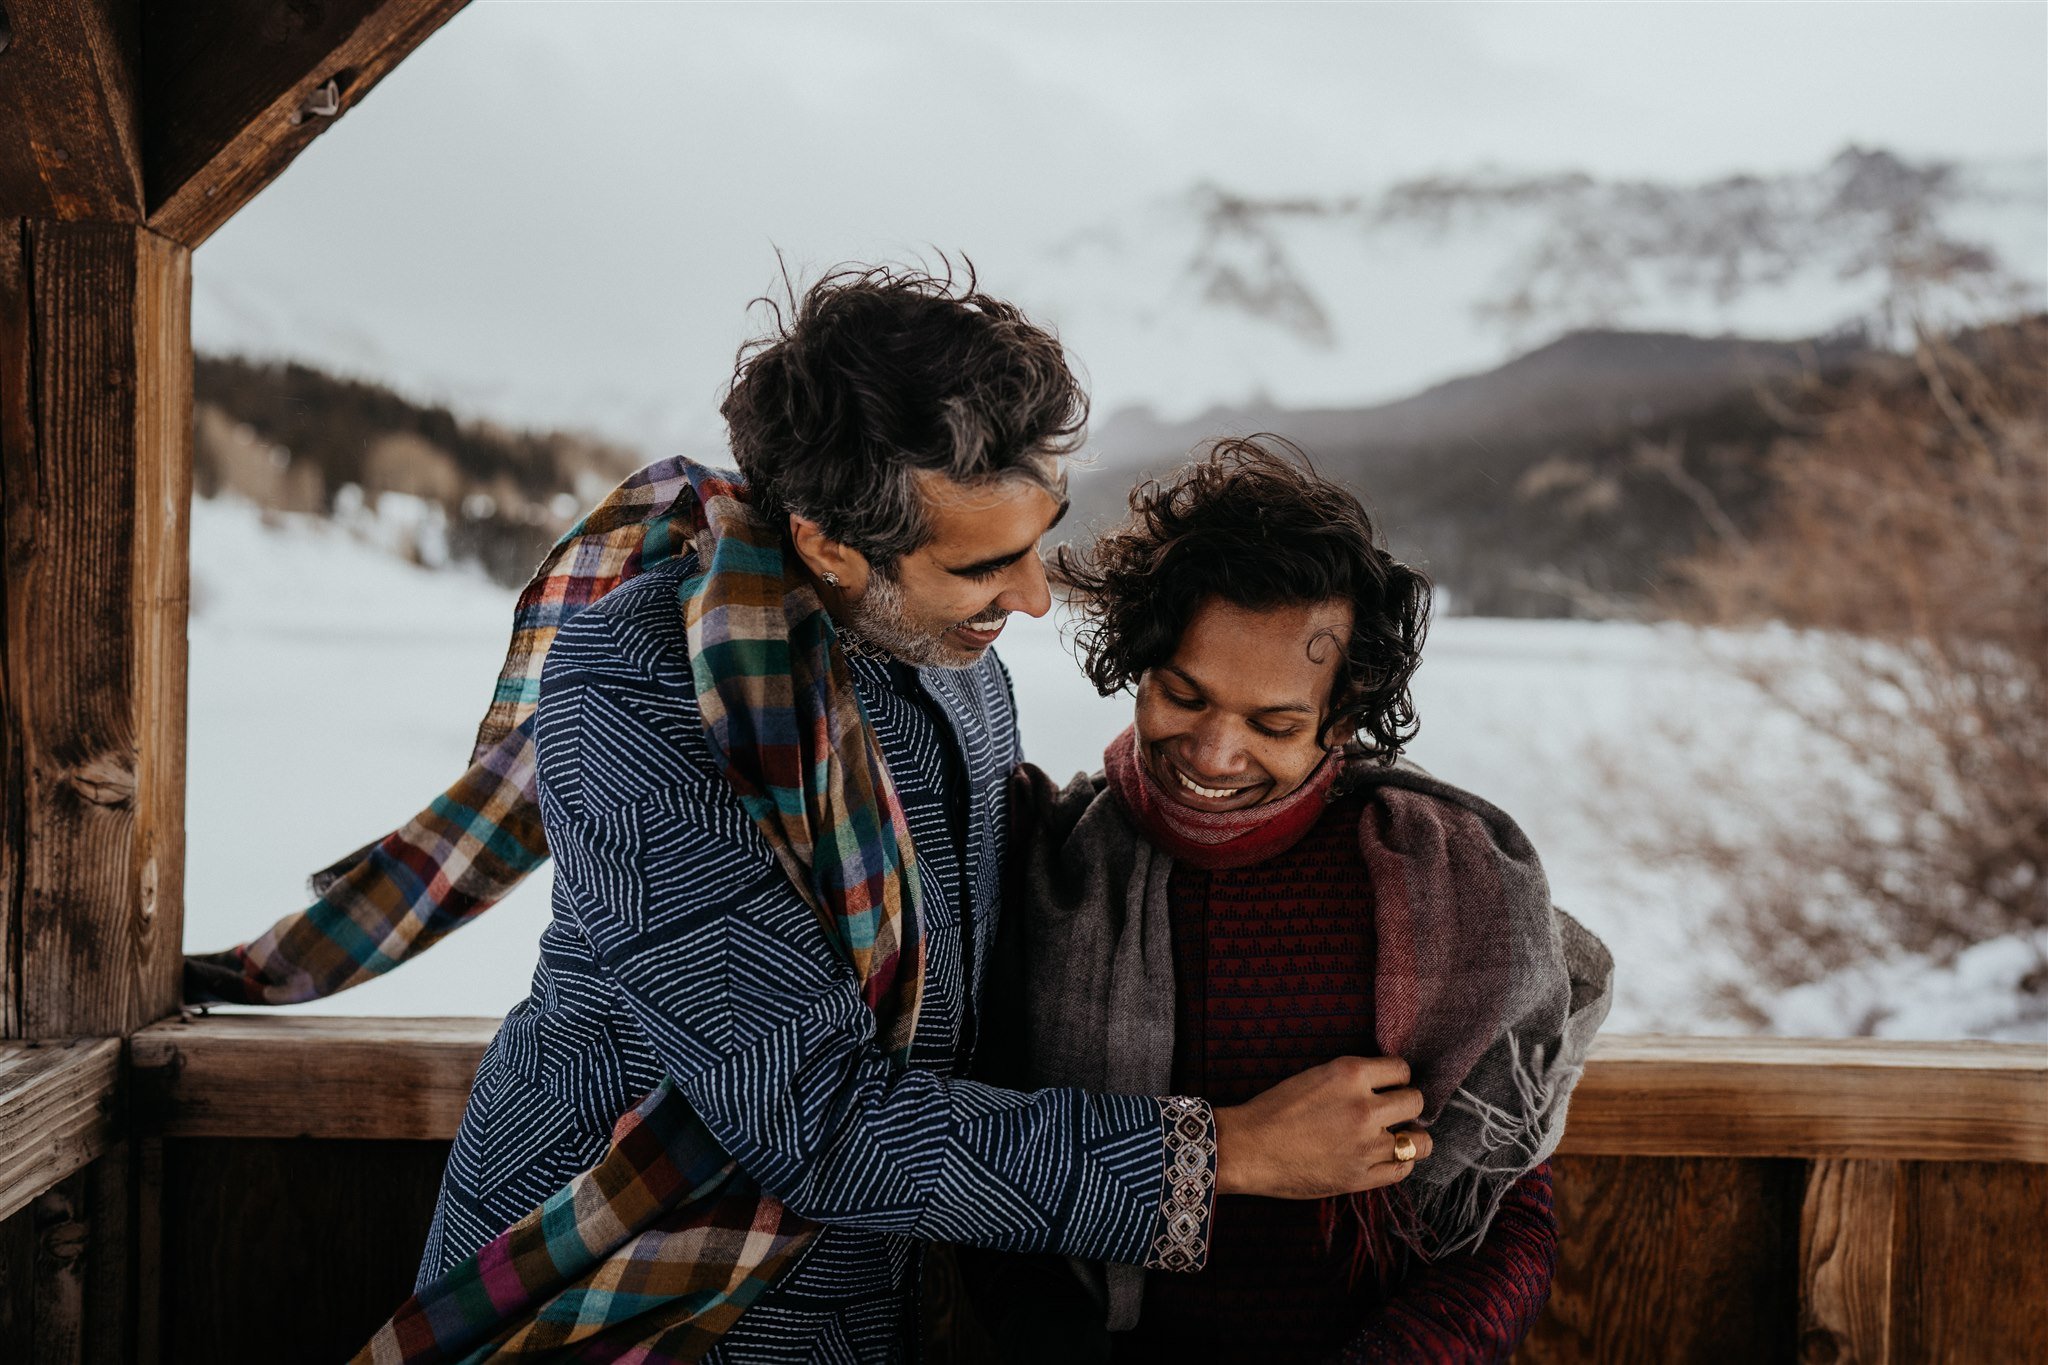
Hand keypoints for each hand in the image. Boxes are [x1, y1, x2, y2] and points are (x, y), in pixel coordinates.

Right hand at [1211, 1056, 1433, 1198]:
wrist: (1248, 1148)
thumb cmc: (1274, 1110)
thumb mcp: (1316, 1075)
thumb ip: (1353, 1079)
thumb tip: (1385, 1084)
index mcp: (1350, 1074)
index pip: (1401, 1069)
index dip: (1396, 1078)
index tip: (1390, 1086)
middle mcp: (1364, 1107)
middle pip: (1415, 1101)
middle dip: (1406, 1105)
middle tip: (1394, 1112)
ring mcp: (1366, 1145)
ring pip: (1419, 1141)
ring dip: (1412, 1137)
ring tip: (1399, 1137)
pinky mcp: (1362, 1177)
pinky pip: (1403, 1170)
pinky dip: (1400, 1162)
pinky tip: (1388, 1158)